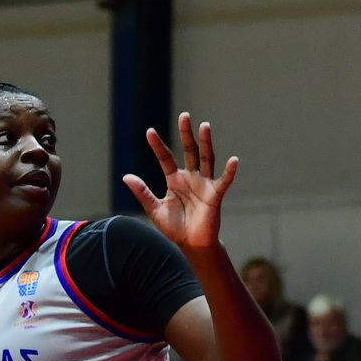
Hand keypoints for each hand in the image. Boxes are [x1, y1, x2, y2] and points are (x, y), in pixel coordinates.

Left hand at [124, 112, 237, 253]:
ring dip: (206, 143)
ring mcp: (204, 185)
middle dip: (186, 134)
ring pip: (206, 159)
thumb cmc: (175, 227)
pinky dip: (229, 171)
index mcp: (175, 180)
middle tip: (184, 116)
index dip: (158, 146)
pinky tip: (233, 160)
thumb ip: (143, 192)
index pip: (166, 158)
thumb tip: (127, 176)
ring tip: (204, 126)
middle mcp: (191, 178)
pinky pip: (223, 181)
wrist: (191, 244)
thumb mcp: (155, 209)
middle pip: (189, 151)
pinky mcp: (215, 195)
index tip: (149, 131)